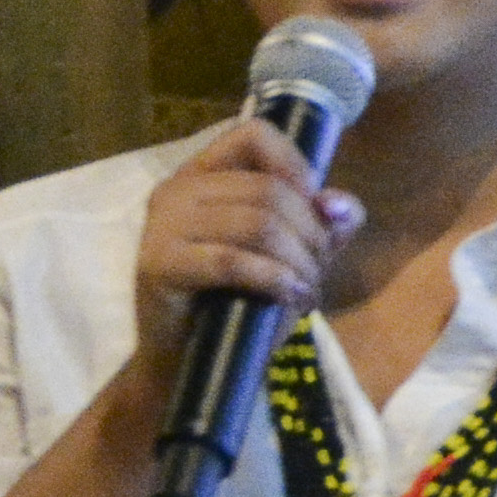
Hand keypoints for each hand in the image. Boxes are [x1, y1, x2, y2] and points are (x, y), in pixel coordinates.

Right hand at [128, 113, 356, 370]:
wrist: (190, 361)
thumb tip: (338, 206)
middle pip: (268, 188)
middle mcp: (177, 188)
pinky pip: (231, 260)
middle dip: (310, 235)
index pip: (255, 135)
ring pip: (257, 223)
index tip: (317, 214)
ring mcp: (162, 223)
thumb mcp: (291, 255)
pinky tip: (290, 296)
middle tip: (316, 273)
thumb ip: (322, 222)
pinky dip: (274, 279)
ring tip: (305, 290)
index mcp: (204, 173)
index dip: (298, 169)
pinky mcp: (158, 263)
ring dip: (298, 261)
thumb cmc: (240, 303)